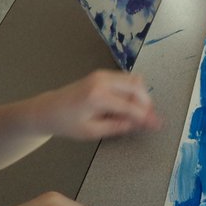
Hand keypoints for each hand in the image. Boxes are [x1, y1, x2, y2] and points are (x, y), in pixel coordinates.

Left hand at [33, 70, 159, 140]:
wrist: (48, 109)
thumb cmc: (66, 123)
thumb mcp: (91, 132)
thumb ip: (116, 126)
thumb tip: (137, 123)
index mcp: (98, 96)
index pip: (130, 106)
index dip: (146, 116)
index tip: (157, 124)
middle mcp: (102, 81)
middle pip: (136, 86)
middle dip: (147, 102)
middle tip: (151, 117)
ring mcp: (102, 75)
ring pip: (133, 80)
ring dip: (141, 95)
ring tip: (141, 112)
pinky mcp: (102, 74)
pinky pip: (125, 79)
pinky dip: (133, 90)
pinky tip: (131, 104)